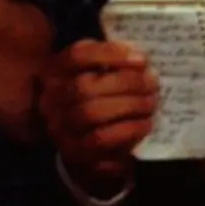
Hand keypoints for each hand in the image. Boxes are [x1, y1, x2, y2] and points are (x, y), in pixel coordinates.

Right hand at [37, 39, 156, 195]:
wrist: (94, 152)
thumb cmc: (103, 105)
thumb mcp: (105, 81)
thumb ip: (116, 67)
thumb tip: (141, 60)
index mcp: (57, 73)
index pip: (76, 55)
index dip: (109, 53)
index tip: (142, 59)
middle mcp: (51, 99)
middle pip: (83, 86)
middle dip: (126, 83)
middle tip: (153, 83)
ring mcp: (59, 127)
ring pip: (90, 112)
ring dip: (129, 105)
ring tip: (151, 103)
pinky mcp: (75, 151)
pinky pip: (101, 139)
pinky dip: (128, 129)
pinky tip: (146, 123)